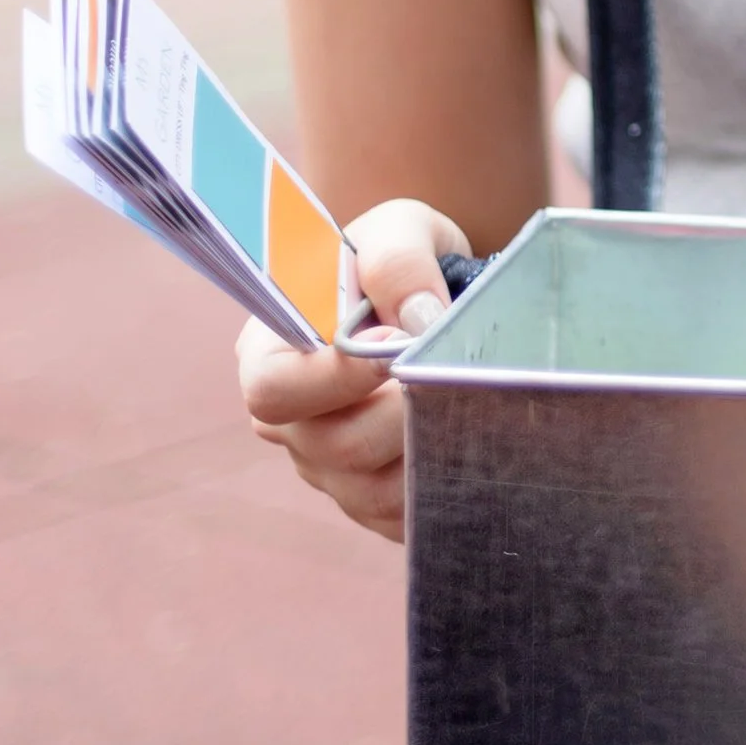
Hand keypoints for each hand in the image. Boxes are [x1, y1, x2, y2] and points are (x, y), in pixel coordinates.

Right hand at [236, 196, 468, 540]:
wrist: (441, 296)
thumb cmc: (402, 260)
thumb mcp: (398, 229)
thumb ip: (397, 260)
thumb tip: (415, 322)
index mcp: (272, 355)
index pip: (274, 389)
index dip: (334, 377)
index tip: (394, 346)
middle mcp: (293, 422)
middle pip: (334, 447)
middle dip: (402, 410)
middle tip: (446, 371)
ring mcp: (330, 471)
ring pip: (374, 490)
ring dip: (431, 444)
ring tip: (469, 393)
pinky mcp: (374, 503)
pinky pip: (406, 515)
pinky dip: (445, 479)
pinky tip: (473, 433)